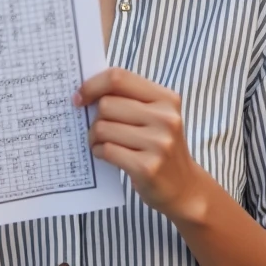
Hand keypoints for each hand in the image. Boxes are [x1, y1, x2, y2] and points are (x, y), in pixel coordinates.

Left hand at [76, 67, 202, 220]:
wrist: (185, 188)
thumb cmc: (160, 147)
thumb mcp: (155, 117)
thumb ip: (128, 100)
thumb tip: (85, 91)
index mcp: (166, 98)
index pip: (119, 77)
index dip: (92, 85)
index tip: (79, 97)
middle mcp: (165, 118)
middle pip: (107, 104)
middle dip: (94, 118)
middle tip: (98, 129)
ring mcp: (158, 143)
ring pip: (103, 128)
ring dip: (94, 137)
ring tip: (103, 144)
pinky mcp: (147, 167)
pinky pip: (106, 150)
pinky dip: (98, 152)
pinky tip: (105, 155)